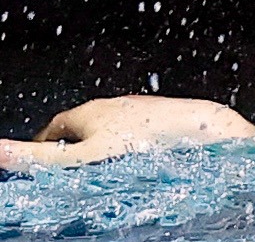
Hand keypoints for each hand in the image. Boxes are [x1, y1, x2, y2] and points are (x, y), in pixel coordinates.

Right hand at [0, 96, 254, 170]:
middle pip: (85, 126)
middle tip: (71, 164)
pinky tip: (139, 160)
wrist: (199, 130)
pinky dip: (133, 144)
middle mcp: (115, 105)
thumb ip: (38, 157)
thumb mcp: (81, 157)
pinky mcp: (165, 117)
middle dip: (75, 144)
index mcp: (89, 111)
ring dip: (105, 143)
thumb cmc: (142, 142)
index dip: (46, 144)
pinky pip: (141, 132)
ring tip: (104, 166)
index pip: (57, 126)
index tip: (42, 157)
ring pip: (114, 128)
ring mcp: (142, 110)